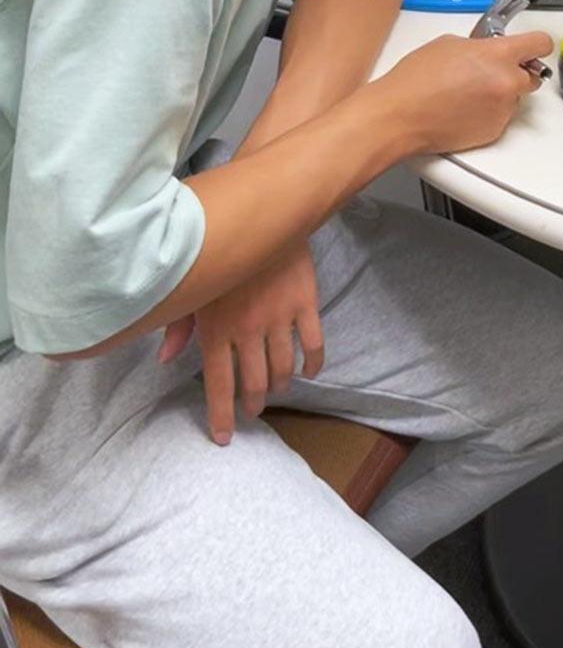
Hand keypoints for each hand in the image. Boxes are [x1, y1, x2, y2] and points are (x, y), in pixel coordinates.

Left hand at [158, 237, 323, 444]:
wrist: (259, 211)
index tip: (224, 437)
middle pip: (253, 382)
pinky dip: (312, 363)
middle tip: (252, 412)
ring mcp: (279, 318)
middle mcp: (248, 330)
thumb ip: (178, 326)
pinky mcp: (304, 303)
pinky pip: (312, 342)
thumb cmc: (216, 248)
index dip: (221, 416)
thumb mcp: (192, 286)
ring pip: (282, 368)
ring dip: (279, 386)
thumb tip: (164, 361)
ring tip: (275, 391)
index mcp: (215, 329)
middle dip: (252, 404)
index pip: (218, 385)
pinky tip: (308, 371)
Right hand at [377, 30, 554, 155]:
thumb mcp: (448, 44)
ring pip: (514, 98)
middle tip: (492, 72)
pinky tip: (464, 109)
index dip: (538, 44)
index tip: (535, 46)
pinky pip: (501, 117)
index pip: (540, 44)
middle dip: (516, 72)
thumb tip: (487, 50)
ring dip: (500, 94)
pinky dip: (488, 112)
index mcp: (497, 56)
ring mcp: (502, 110)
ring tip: (468, 93)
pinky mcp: (494, 131)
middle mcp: (506, 83)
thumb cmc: (415, 81)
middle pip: (532, 75)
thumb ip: (479, 46)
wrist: (400, 116)